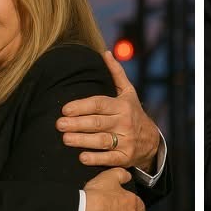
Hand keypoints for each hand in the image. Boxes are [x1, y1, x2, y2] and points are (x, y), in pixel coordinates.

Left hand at [57, 51, 160, 169]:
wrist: (152, 141)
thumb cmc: (133, 113)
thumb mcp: (128, 92)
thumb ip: (116, 73)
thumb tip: (105, 52)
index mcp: (122, 105)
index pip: (99, 104)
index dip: (81, 106)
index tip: (65, 109)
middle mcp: (124, 122)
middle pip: (97, 122)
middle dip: (77, 123)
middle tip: (59, 124)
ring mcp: (126, 141)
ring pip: (101, 140)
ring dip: (82, 140)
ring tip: (65, 139)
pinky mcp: (125, 158)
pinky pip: (109, 158)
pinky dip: (96, 158)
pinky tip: (82, 157)